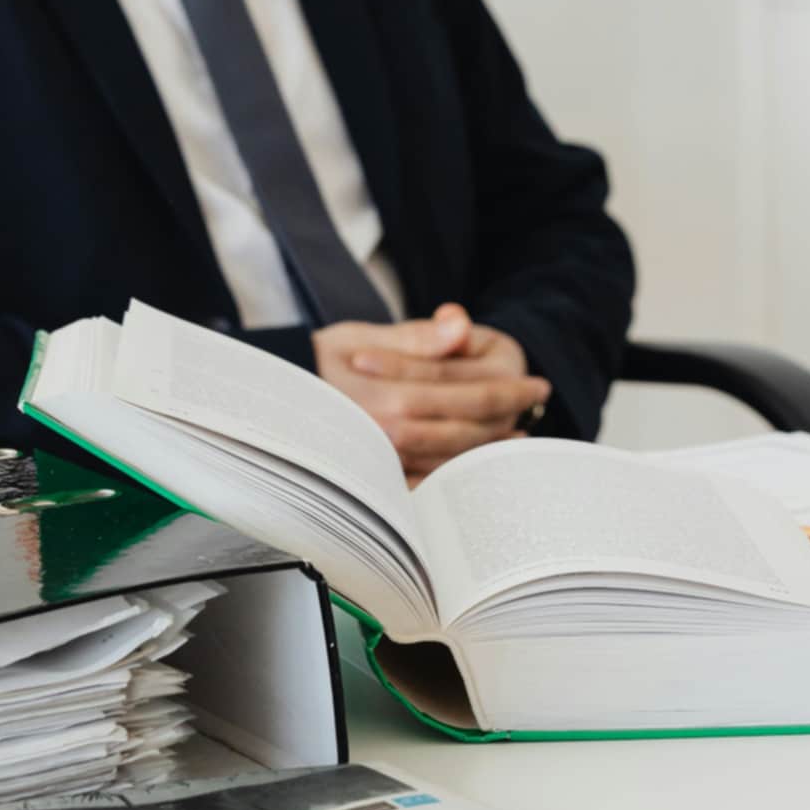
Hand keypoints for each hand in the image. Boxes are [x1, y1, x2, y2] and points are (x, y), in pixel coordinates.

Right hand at [313, 307, 549, 483]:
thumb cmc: (318, 364)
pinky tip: (477, 464)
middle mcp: (389, 438)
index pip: (471, 394)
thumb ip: (417, 338)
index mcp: (391, 398)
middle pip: (471, 432)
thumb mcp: (360, 336)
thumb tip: (461, 325)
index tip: (538, 383)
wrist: (271, 401)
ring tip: (518, 437)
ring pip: (457, 461)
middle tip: (536, 409)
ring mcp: (385, 466)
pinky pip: (431, 484)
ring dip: (492, 451)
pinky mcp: (380, 482)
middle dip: (510, 420)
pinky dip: (460, 474)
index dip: (511, 389)